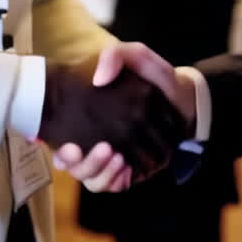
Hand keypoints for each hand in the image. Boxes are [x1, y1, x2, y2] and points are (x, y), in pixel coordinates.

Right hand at [37, 42, 185, 179]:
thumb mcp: (135, 56)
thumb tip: (99, 80)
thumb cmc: (153, 76)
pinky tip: (127, 169)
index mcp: (85, 115)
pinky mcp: (129, 171)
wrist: (182, 96)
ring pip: (93, 181)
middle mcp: (93, 140)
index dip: (59, 146)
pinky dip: (117, 181)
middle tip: (104, 149)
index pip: (58, 137)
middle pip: (75, 166)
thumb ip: (116, 56)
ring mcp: (111, 158)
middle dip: (83, 164)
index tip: (69, 146)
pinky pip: (115, 186)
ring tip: (118, 157)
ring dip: (101, 173)